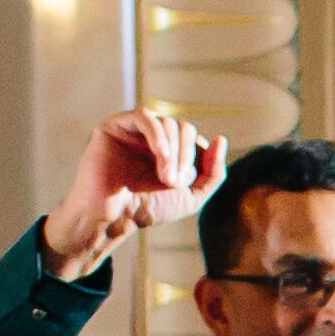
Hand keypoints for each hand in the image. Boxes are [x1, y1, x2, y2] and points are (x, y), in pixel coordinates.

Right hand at [43, 108, 217, 275]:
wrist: (113, 218)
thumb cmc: (148, 209)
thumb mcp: (192, 197)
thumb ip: (213, 173)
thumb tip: (221, 139)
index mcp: (171, 151)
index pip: (196, 139)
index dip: (199, 157)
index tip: (190, 181)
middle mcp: (153, 138)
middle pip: (184, 127)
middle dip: (186, 154)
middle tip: (174, 182)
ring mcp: (134, 131)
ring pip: (168, 122)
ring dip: (173, 151)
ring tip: (166, 177)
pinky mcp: (115, 126)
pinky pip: (144, 116)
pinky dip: (158, 135)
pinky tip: (160, 155)